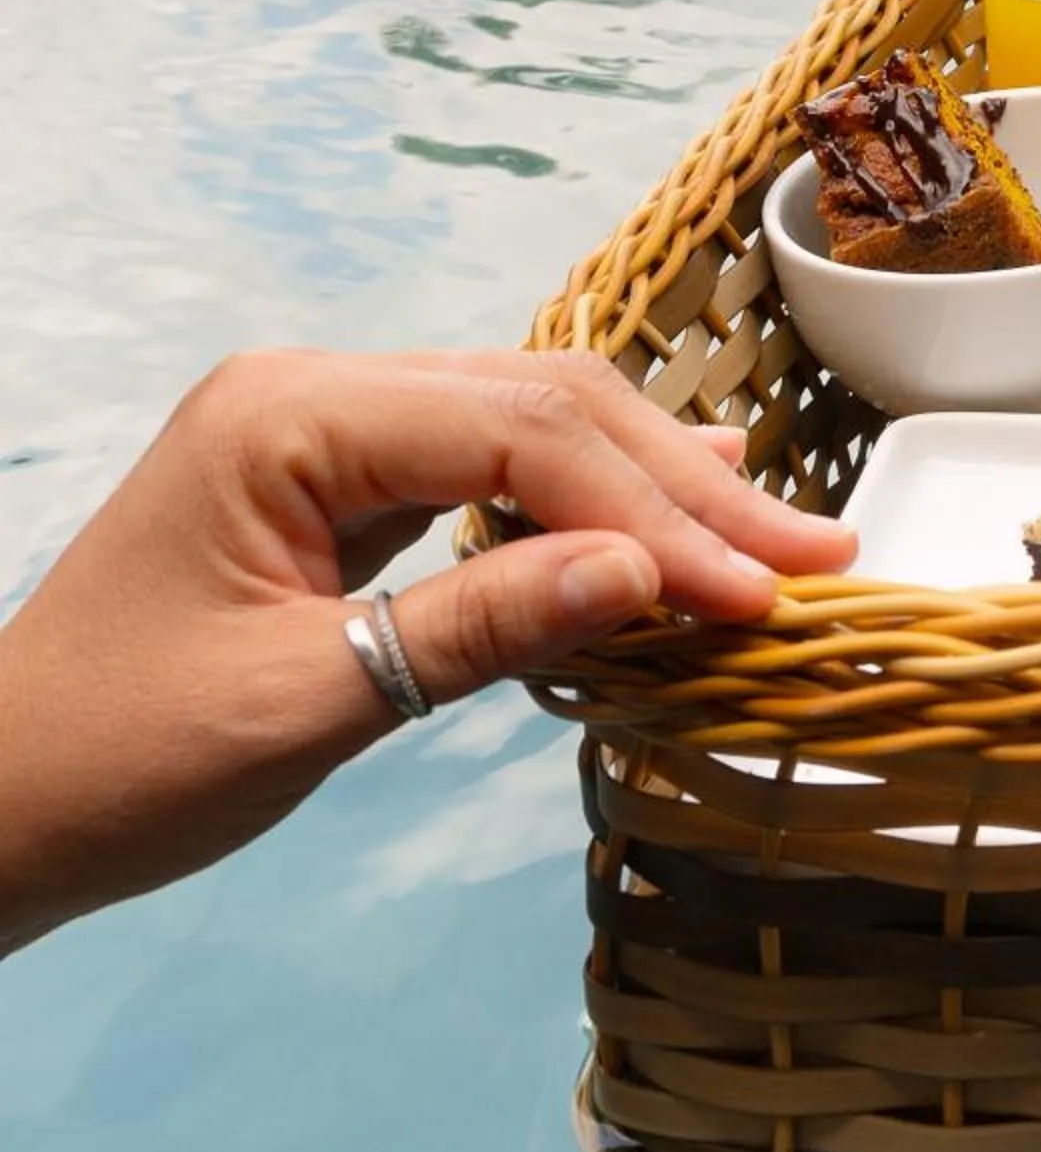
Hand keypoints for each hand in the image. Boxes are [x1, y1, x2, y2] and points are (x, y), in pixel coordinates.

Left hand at [0, 347, 856, 950]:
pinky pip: (493, 461)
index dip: (652, 514)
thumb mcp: (305, 703)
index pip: (521, 433)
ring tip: (779, 532)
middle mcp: (317, 388)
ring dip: (656, 485)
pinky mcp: (341, 479)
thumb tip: (655, 580)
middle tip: (814, 555)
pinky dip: (592, 497)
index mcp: (291, 414)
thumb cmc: (115, 763)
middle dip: (683, 487)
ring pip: (534, 421)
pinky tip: (680, 503)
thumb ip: (482, 624)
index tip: (757, 593)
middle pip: (546, 405)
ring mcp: (329, 426)